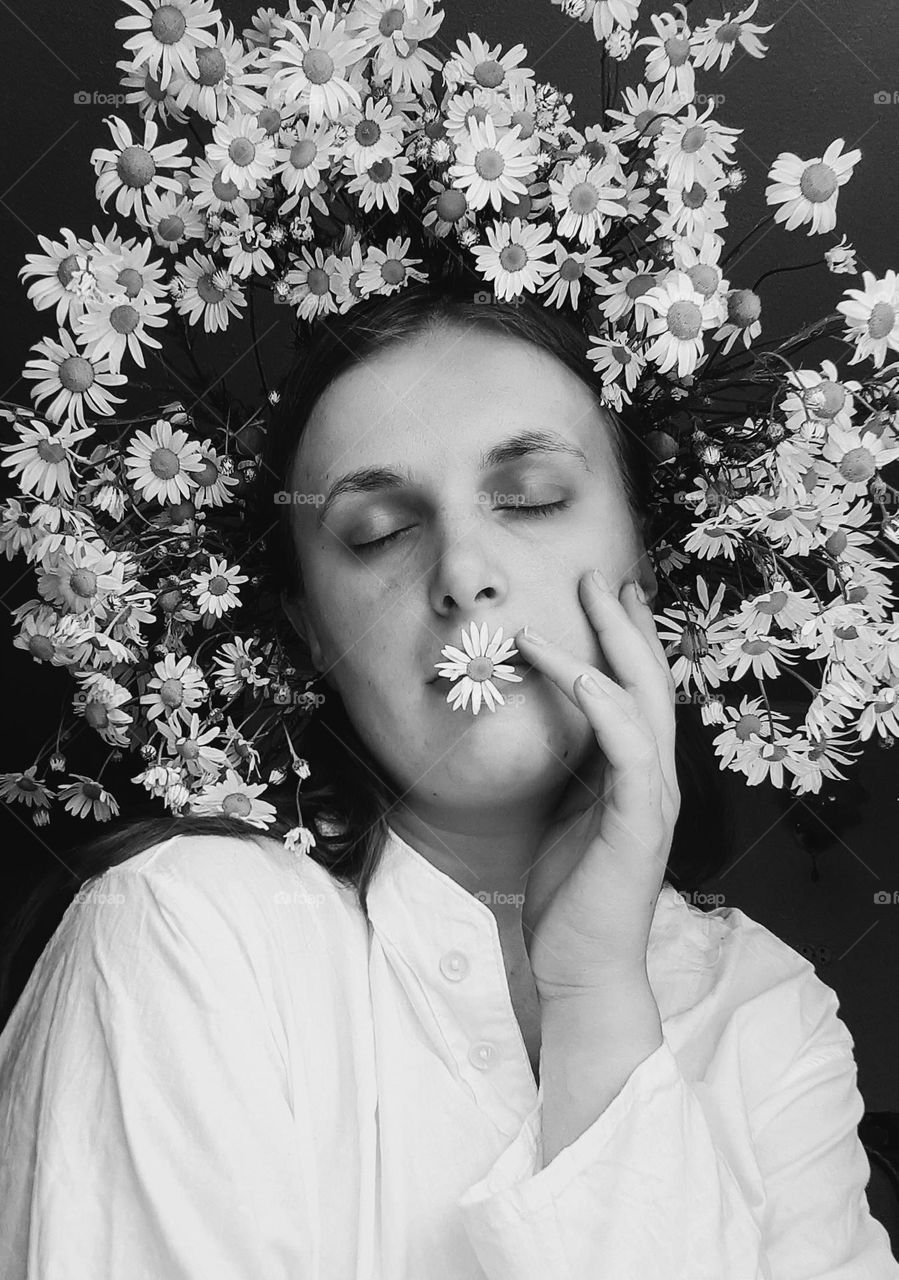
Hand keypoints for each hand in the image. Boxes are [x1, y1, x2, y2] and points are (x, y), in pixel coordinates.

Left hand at [515, 569, 679, 1001]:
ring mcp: (652, 798)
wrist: (579, 967)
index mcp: (636, 776)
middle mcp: (654, 778)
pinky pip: (628, 748)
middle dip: (625, 624)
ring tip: (589, 597)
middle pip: (649, 682)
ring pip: (643, 701)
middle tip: (602, 575)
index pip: (638, 694)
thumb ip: (571, 773)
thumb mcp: (565, 817)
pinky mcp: (639, 822)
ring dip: (614, 644)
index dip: (626, 642)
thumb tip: (545, 732)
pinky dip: (604, 701)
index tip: (607, 597)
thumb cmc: (569, 896)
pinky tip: (575, 669)